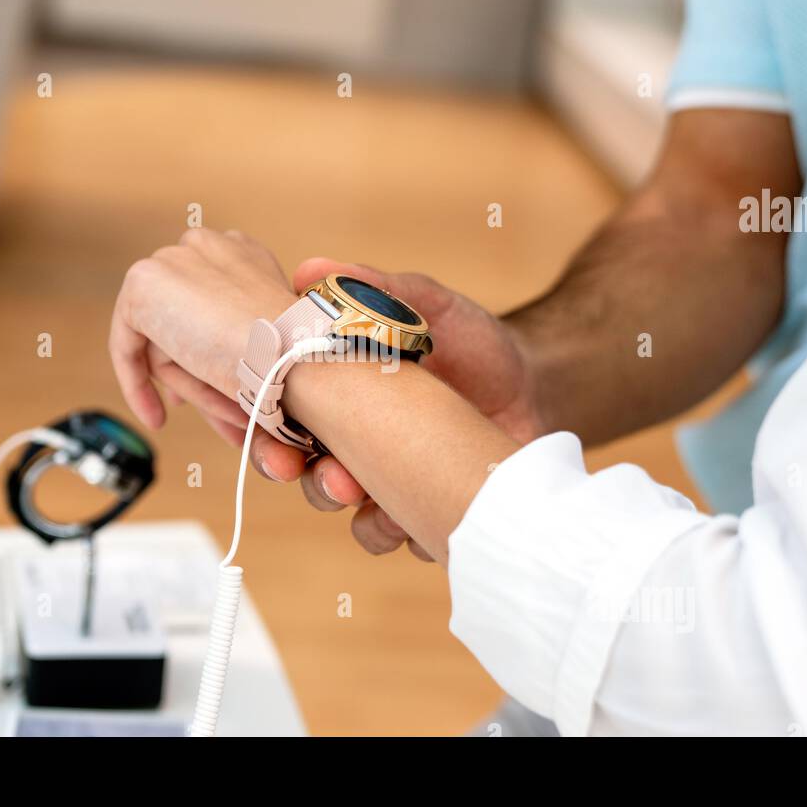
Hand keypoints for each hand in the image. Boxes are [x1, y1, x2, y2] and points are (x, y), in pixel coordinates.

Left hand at [109, 228, 297, 437]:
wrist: (290, 353)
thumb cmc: (292, 353)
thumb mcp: (268, 334)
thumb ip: (235, 330)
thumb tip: (208, 358)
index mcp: (241, 251)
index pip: (206, 298)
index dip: (205, 343)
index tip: (212, 378)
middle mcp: (205, 245)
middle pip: (181, 320)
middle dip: (189, 369)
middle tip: (195, 409)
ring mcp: (171, 259)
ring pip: (162, 339)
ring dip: (187, 386)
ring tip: (216, 422)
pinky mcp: (142, 284)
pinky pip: (129, 345)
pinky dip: (138, 384)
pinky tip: (155, 415)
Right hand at [248, 259, 542, 560]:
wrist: (538, 384)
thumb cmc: (473, 342)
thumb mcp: (427, 306)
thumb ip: (376, 287)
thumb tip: (312, 269)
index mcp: (343, 400)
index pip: (286, 422)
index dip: (269, 434)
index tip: (274, 438)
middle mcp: (359, 447)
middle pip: (309, 479)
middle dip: (314, 482)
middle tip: (333, 476)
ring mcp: (394, 484)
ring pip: (353, 516)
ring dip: (359, 511)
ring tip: (371, 494)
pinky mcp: (429, 510)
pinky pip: (403, 537)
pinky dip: (402, 530)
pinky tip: (416, 513)